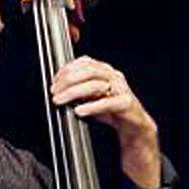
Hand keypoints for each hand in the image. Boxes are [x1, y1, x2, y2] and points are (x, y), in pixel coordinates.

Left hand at [49, 56, 160, 188]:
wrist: (134, 126)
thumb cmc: (113, 110)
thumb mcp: (92, 96)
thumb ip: (78, 90)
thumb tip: (58, 89)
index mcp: (106, 71)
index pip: (84, 62)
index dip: (66, 70)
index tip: (54, 81)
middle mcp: (114, 76)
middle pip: (88, 71)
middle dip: (67, 80)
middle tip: (54, 91)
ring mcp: (121, 89)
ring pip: (96, 84)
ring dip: (74, 92)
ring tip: (61, 100)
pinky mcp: (126, 103)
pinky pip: (107, 103)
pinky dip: (91, 107)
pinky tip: (80, 111)